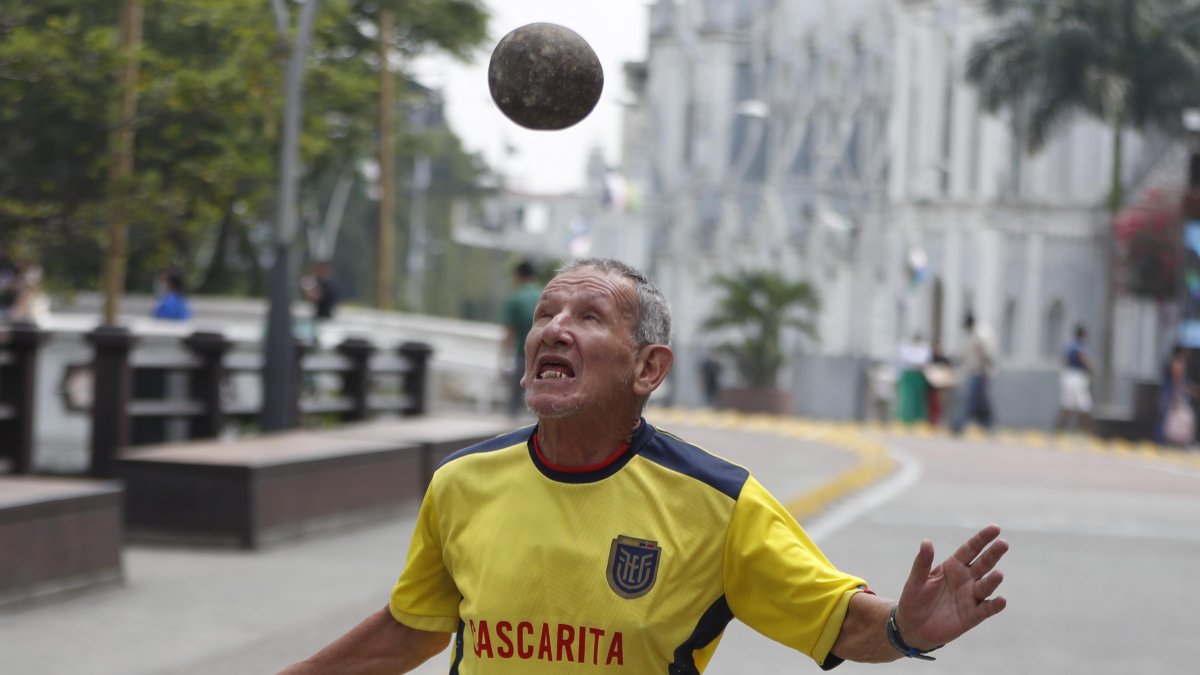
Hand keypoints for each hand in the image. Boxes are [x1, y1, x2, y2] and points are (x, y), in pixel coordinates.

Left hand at [895, 524, 1007, 649]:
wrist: (912, 627)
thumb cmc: (914, 599)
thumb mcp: (916, 580)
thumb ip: (922, 563)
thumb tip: (926, 541)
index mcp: (953, 566)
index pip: (970, 549)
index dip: (982, 539)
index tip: (995, 528)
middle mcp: (965, 579)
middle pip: (983, 564)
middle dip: (993, 554)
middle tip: (1003, 543)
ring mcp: (970, 597)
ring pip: (985, 586)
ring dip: (993, 580)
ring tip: (998, 574)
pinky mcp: (972, 615)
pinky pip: (986, 609)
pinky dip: (994, 605)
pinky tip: (1001, 600)